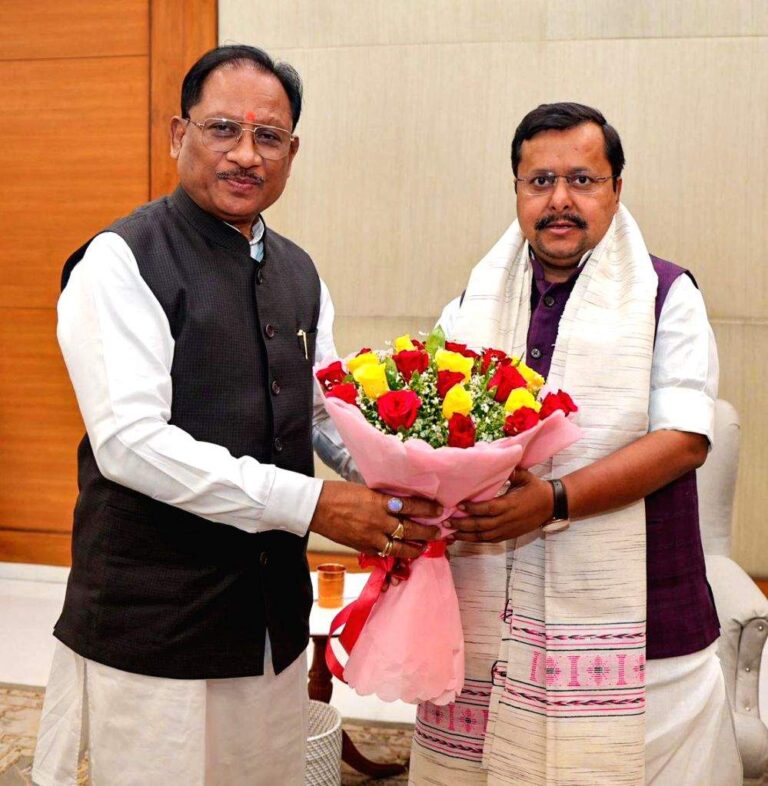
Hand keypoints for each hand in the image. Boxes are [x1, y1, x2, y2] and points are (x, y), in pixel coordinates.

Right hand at [310, 481, 441, 559]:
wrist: (316, 507)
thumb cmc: (338, 493)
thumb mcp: (365, 490)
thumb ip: (383, 498)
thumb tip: (400, 502)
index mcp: (379, 502)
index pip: (410, 506)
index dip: (427, 509)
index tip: (439, 510)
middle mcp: (378, 521)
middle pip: (410, 529)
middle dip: (427, 532)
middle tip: (438, 532)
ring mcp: (370, 537)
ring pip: (399, 547)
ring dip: (414, 548)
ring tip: (424, 547)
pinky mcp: (362, 547)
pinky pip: (383, 554)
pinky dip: (395, 555)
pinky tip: (402, 554)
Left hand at [447, 469, 552, 542]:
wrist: (552, 505)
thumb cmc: (536, 488)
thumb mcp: (526, 476)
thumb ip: (513, 471)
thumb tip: (501, 461)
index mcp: (510, 505)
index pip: (489, 509)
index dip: (473, 509)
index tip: (459, 505)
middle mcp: (507, 520)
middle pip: (482, 525)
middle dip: (463, 524)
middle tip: (446, 521)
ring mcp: (507, 530)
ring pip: (483, 536)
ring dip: (466, 535)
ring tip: (449, 532)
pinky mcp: (507, 536)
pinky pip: (489, 540)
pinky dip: (475, 540)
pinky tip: (463, 537)